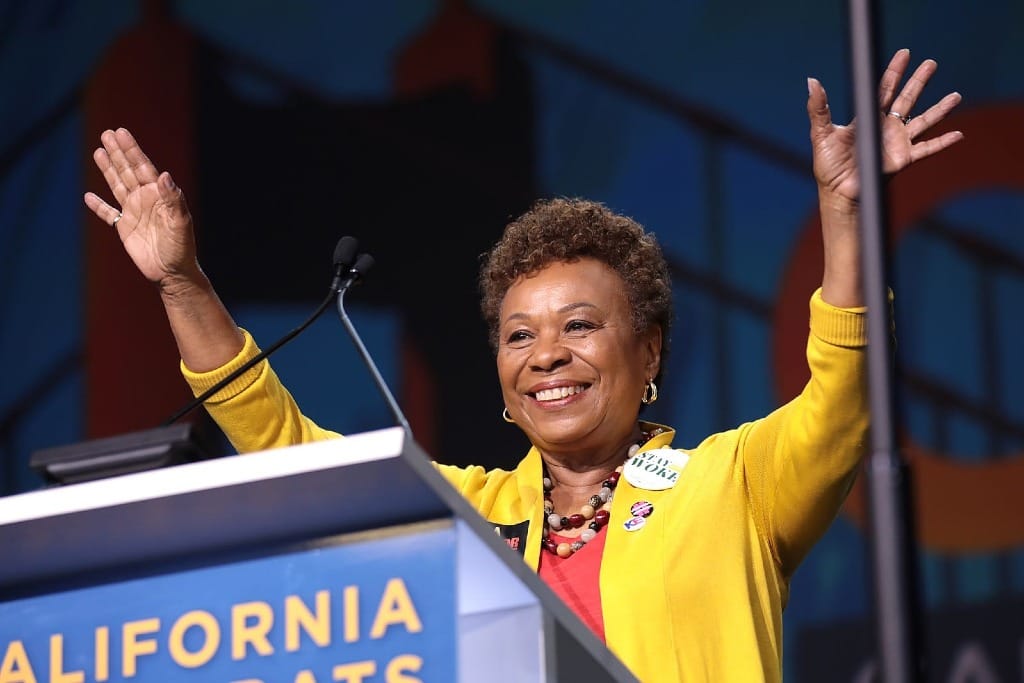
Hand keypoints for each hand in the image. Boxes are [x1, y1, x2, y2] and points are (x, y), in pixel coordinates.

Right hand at [84, 128, 200, 289]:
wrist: (173, 273)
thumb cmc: (182, 248)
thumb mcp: (180, 222)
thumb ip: (173, 199)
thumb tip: (164, 175)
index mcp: (159, 195)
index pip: (143, 167)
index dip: (132, 150)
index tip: (121, 132)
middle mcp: (145, 200)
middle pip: (128, 171)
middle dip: (118, 152)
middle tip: (107, 133)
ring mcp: (134, 213)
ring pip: (117, 185)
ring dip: (108, 169)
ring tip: (98, 151)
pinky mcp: (124, 228)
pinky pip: (108, 214)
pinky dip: (98, 206)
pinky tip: (88, 196)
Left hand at [807, 48, 963, 204]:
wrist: (837, 192)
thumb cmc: (828, 164)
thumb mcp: (821, 133)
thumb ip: (818, 108)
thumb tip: (812, 82)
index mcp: (867, 118)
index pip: (884, 90)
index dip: (894, 72)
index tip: (904, 54)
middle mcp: (885, 127)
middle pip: (906, 99)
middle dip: (918, 81)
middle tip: (931, 63)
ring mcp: (897, 142)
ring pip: (923, 120)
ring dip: (940, 109)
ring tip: (956, 96)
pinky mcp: (903, 159)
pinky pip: (927, 149)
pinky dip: (943, 142)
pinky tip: (958, 134)